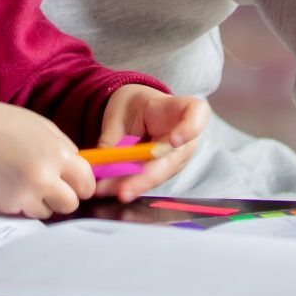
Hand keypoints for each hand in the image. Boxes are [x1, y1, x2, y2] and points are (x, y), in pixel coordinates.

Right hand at [0, 98, 94, 218]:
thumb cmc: (2, 124)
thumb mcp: (41, 127)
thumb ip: (64, 148)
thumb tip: (80, 171)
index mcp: (57, 153)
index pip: (87, 183)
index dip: (81, 183)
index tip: (72, 180)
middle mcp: (44, 177)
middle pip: (71, 204)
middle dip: (64, 196)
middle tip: (49, 184)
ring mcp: (25, 194)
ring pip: (49, 212)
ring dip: (41, 201)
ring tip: (23, 179)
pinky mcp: (7, 206)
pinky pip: (25, 212)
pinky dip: (21, 203)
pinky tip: (8, 183)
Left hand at [93, 84, 209, 200]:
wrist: (138, 112)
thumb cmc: (133, 107)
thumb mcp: (119, 114)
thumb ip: (112, 140)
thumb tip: (100, 166)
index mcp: (179, 109)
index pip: (196, 114)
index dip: (189, 129)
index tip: (174, 141)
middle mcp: (185, 138)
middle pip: (172, 158)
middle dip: (144, 177)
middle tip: (121, 189)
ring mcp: (177, 158)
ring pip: (158, 175)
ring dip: (131, 185)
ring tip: (105, 188)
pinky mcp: (164, 172)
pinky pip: (148, 180)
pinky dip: (127, 185)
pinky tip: (108, 188)